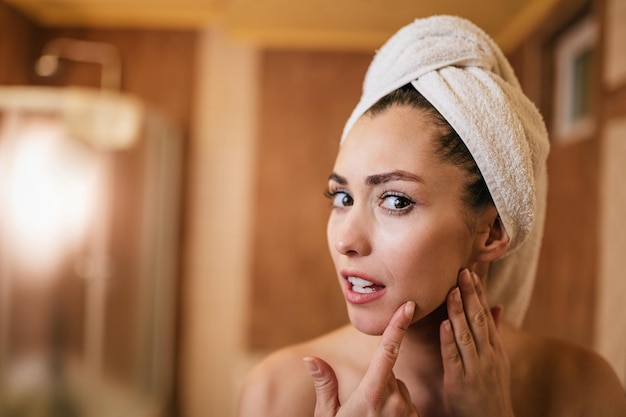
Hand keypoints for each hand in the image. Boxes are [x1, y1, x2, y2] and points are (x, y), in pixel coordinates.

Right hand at [303, 301, 419, 416]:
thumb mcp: (327, 416)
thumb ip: (325, 386)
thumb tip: (310, 359)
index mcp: (371, 395)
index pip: (387, 353)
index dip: (398, 326)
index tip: (408, 306)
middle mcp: (395, 402)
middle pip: (389, 373)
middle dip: (378, 379)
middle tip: (361, 406)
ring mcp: (408, 414)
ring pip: (399, 390)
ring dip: (388, 396)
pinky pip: (408, 406)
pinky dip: (398, 411)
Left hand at [440, 269, 513, 416]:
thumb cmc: (489, 389)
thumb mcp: (497, 360)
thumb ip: (493, 333)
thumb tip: (496, 306)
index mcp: (495, 348)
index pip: (485, 314)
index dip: (479, 292)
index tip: (471, 271)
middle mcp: (488, 355)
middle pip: (478, 319)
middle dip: (470, 294)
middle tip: (462, 271)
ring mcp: (475, 368)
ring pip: (466, 334)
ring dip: (459, 311)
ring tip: (451, 289)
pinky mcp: (460, 382)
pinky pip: (454, 358)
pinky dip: (449, 340)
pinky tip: (443, 324)